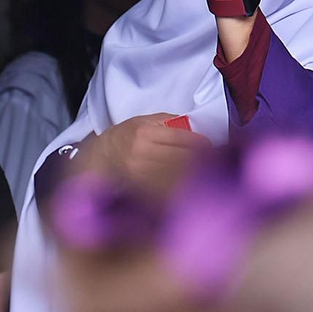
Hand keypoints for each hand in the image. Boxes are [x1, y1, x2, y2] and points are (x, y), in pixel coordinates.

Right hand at [86, 113, 211, 191]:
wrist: (99, 158)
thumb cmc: (126, 137)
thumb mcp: (144, 121)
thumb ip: (170, 122)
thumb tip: (196, 129)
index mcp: (145, 132)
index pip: (183, 138)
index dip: (202, 143)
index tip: (210, 146)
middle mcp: (142, 153)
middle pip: (183, 159)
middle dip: (202, 160)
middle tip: (212, 161)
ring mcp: (140, 174)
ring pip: (177, 176)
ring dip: (194, 176)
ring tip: (203, 175)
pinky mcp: (140, 189)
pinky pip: (167, 190)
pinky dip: (180, 189)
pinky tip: (188, 188)